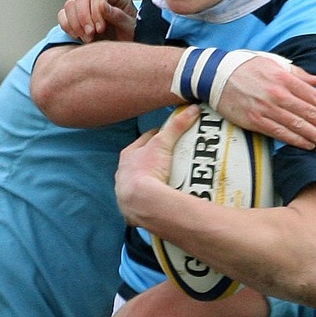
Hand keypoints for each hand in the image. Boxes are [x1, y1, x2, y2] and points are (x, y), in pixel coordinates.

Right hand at [58, 0, 137, 42]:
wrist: (123, 51)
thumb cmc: (130, 37)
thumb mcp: (129, 29)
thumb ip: (118, 16)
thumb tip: (102, 5)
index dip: (96, 11)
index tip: (100, 29)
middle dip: (84, 17)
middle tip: (91, 34)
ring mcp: (86, 7)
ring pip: (70, 5)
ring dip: (75, 23)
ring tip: (87, 38)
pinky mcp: (76, 17)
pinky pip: (62, 16)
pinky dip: (67, 26)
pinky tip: (78, 36)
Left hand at [115, 104, 200, 222]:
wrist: (141, 202)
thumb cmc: (146, 170)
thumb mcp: (162, 143)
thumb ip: (177, 126)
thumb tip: (192, 109)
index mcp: (128, 155)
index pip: (145, 140)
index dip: (157, 136)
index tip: (169, 135)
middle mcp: (124, 172)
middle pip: (142, 161)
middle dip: (155, 159)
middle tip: (172, 157)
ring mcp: (126, 191)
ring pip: (142, 181)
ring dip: (153, 180)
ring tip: (170, 179)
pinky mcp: (133, 207)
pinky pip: (145, 200)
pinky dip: (153, 198)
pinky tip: (163, 198)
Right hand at [215, 56, 315, 149]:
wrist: (216, 76)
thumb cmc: (246, 67)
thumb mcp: (273, 62)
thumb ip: (297, 73)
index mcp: (285, 78)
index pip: (315, 97)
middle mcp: (278, 94)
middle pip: (310, 113)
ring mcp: (266, 109)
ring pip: (298, 126)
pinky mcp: (255, 121)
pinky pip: (280, 133)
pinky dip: (296, 140)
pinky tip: (309, 145)